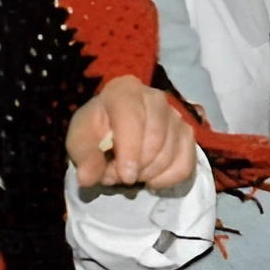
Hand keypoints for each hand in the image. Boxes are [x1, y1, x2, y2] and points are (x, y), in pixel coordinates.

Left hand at [66, 77, 198, 191]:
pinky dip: (168, 179)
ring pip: (171, 153)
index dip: (131, 151)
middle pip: (156, 139)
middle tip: (119, 175)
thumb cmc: (97, 131)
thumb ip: (84, 157)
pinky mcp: (188, 133)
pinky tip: (152, 178)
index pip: (133, 119)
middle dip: (138, 166)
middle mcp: (156, 97)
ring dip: (149, 173)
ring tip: (131, 173)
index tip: (125, 177)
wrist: (114, 130)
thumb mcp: (81, 140)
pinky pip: (186, 163)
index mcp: (125, 91)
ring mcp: (176, 115)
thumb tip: (87, 178)